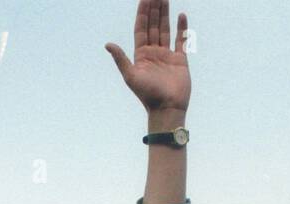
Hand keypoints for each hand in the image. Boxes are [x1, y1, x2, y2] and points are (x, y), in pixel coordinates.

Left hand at [106, 0, 190, 120]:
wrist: (167, 108)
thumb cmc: (147, 95)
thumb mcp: (130, 76)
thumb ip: (120, 59)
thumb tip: (107, 44)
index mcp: (140, 55)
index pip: (141, 28)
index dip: (143, 13)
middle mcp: (153, 52)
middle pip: (152, 25)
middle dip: (154, 9)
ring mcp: (166, 55)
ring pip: (165, 29)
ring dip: (165, 14)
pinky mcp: (180, 60)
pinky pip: (180, 40)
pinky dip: (181, 28)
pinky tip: (181, 15)